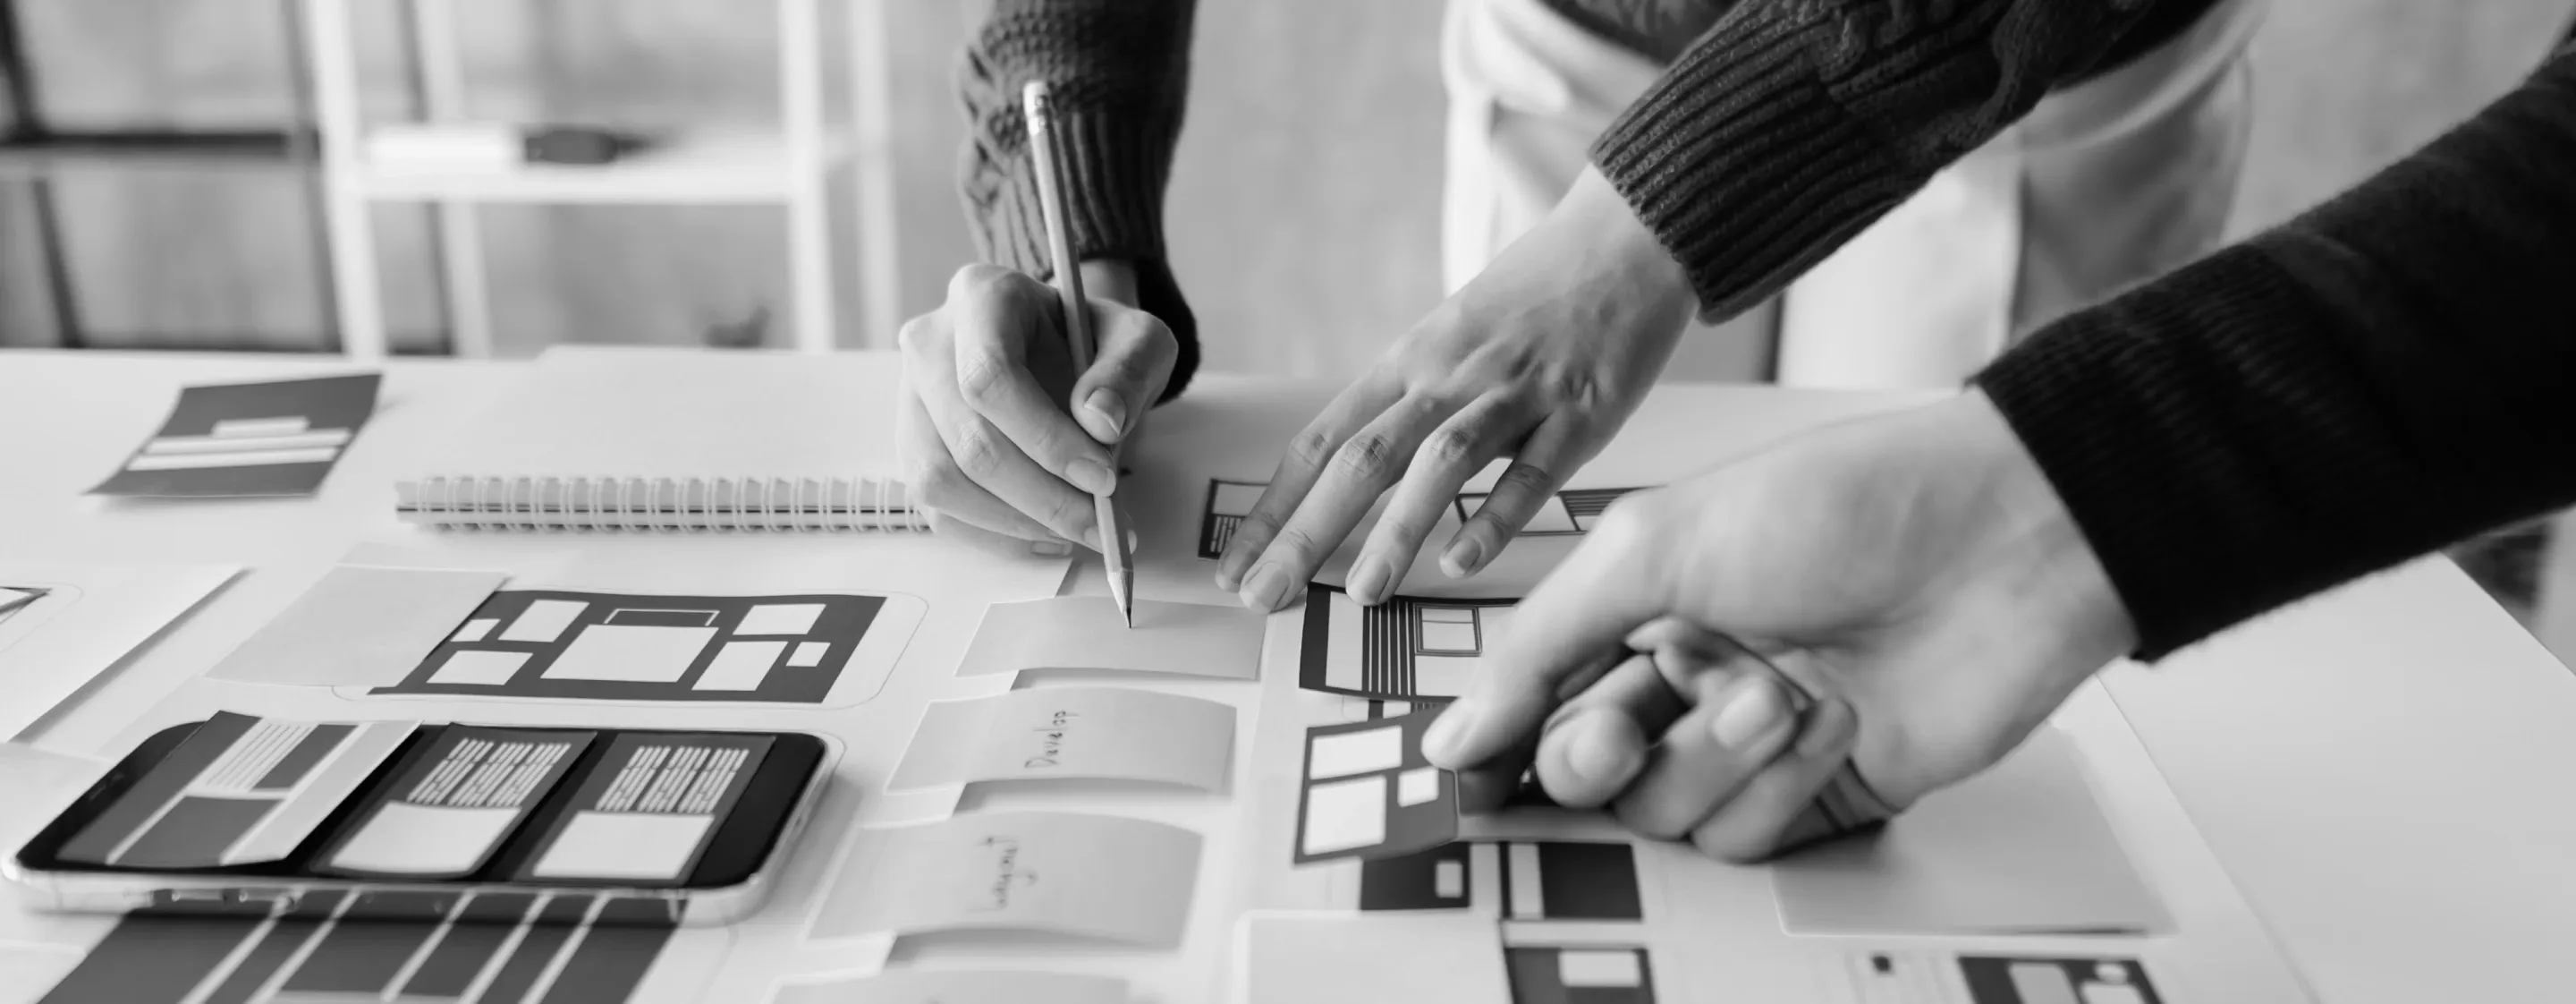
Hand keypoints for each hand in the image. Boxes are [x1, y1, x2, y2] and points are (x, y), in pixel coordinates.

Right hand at [897, 261, 1174, 554]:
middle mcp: (929, 345)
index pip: (989, 376)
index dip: (1044, 437)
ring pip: (940, 482)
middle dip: (1041, 496)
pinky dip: (996, 536)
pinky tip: (1047, 535)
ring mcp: (910, 400)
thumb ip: (1130, 371)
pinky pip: (938, 510)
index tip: (1102, 478)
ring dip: (1016, 522)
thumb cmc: (1096, 345)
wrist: (1065, 354)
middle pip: (968, 440)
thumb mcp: (1139, 339)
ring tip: (1078, 530)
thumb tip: (1099, 421)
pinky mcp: (912, 448)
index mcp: (981, 297)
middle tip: (1101, 523)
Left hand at [1215, 168, 1696, 609]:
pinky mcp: (1580, 409)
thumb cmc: (1535, 297)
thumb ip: (1409, 403)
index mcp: (1408, 362)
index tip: (1236, 567)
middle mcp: (1448, 376)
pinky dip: (1496, 515)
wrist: (1626, 237)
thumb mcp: (1452, 338)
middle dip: (1306, 532)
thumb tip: (1352, 472)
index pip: (1322, 440)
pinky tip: (1462, 560)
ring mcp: (1514, 393)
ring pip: (1440, 462)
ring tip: (1361, 594)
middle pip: (1362, 458)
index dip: (1274, 508)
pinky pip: (1532, 469)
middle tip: (1264, 597)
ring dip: (1396, 530)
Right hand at [1421, 392, 2138, 860]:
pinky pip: (1746, 840)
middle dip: (1596, 756)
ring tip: (1777, 692)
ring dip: (1711, 759)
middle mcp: (1683, 680)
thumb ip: (1538, 646)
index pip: (1533, 699)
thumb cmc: (1839, 508)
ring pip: (1663, 816)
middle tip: (1625, 728)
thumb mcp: (1653, 548)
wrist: (2002, 539)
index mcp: (1634, 609)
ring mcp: (1750, 744)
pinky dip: (1779, 786)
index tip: (1469, 775)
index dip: (1502, 739)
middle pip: (1582, 774)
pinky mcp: (1819, 795)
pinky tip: (1830, 718)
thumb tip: (1450, 736)